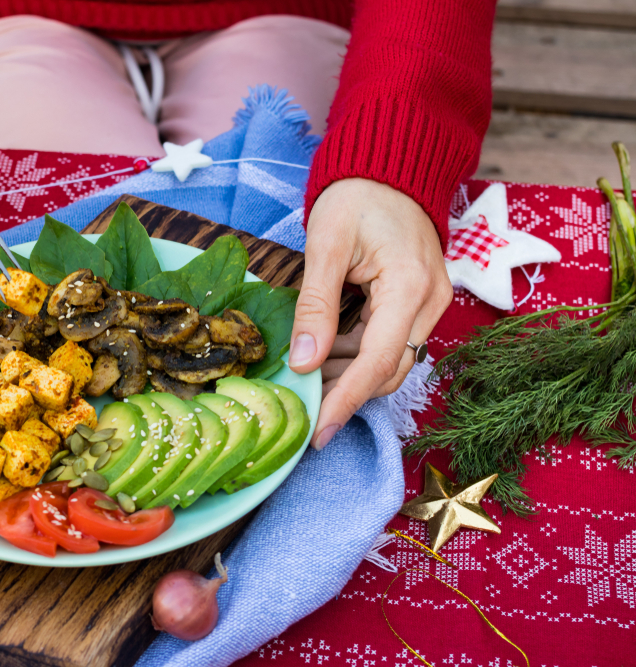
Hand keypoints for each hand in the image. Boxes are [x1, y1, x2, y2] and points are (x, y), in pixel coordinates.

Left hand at [289, 178, 452, 448]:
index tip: (317, 433)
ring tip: (304, 382)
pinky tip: (322, 357)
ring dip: (347, 375)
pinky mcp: (418, 303)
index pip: (378, 362)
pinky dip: (355, 355)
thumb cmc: (355, 197)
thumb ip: (315, 306)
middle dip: (345, 394)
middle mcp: (429, 302)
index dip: (346, 402)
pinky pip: (388, 342)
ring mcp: (429, 304)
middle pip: (389, 370)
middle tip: (301, 410)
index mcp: (409, 287)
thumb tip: (303, 362)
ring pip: (389, 360)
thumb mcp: (324, 246)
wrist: (387, 170)